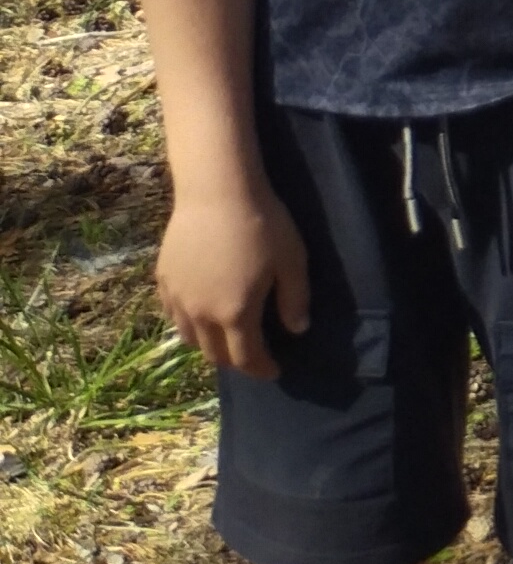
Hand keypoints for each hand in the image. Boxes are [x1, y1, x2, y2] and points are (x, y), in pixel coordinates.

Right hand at [156, 180, 305, 378]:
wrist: (217, 192)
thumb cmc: (262, 225)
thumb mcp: (291, 262)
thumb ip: (295, 299)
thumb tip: (298, 330)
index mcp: (234, 314)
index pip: (246, 357)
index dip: (262, 369)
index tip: (275, 371)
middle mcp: (200, 314)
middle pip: (214, 354)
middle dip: (236, 362)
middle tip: (253, 357)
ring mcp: (177, 299)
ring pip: (189, 338)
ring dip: (209, 347)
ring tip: (226, 339)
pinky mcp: (163, 280)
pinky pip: (173, 316)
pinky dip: (188, 325)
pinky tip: (200, 315)